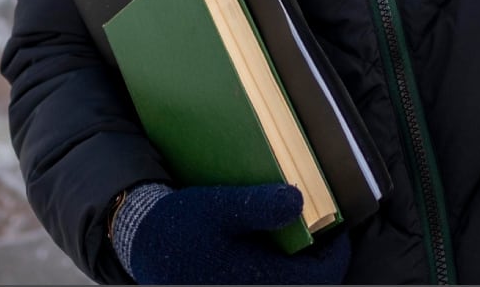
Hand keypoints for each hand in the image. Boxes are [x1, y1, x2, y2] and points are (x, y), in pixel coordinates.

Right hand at [122, 183, 350, 284]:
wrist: (141, 243)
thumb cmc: (179, 227)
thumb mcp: (219, 208)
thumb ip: (259, 206)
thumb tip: (298, 200)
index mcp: (259, 281)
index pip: (321, 277)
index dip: (336, 252)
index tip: (338, 226)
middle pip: (305, 280)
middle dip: (317, 254)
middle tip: (319, 222)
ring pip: (286, 280)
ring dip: (296, 258)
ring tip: (295, 225)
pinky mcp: (233, 283)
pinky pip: (268, 277)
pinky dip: (275, 261)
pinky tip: (267, 237)